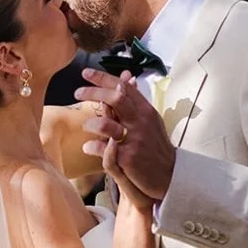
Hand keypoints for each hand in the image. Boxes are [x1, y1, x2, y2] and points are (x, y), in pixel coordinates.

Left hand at [76, 67, 176, 201]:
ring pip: (106, 124)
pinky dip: (91, 146)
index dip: (103, 78)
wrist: (170, 174)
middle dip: (93, 92)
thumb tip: (125, 79)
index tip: (85, 73)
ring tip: (86, 126)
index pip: (123, 87)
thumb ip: (135, 101)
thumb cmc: (155, 146)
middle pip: (115, 98)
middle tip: (77, 92)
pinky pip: (102, 148)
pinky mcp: (128, 158)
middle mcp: (141, 122)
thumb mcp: (150, 120)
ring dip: (91, 123)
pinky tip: (88, 147)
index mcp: (145, 110)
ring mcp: (134, 139)